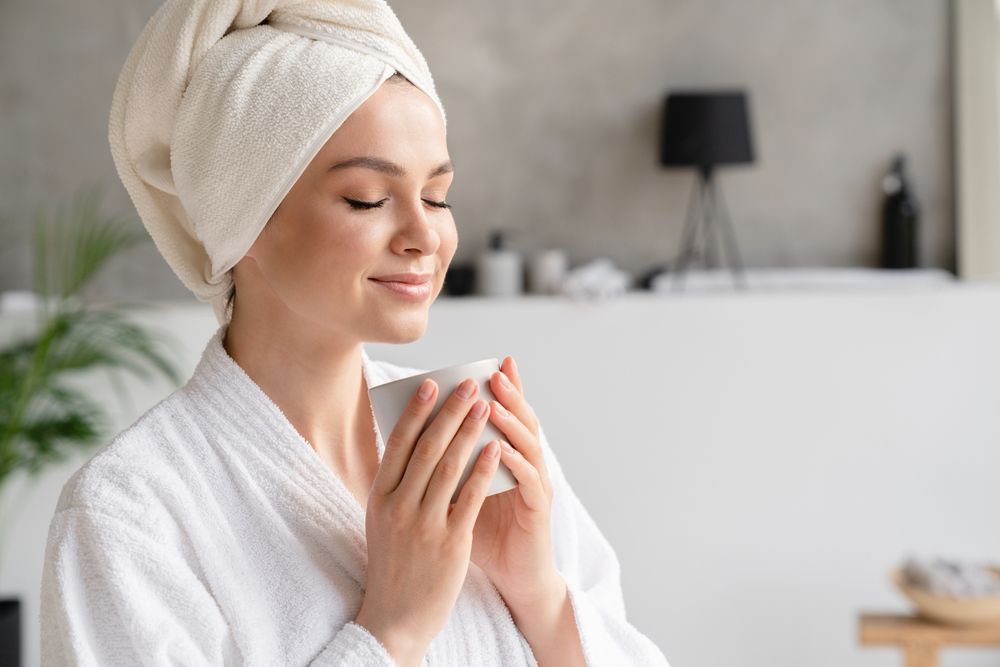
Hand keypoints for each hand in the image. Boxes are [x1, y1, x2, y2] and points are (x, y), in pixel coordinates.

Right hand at [356, 376, 500, 666]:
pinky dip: (484, 468)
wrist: (396, 615)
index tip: (432, 384)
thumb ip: (395, 483)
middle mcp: (398, 506)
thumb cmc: (393, 561)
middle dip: (450, 411)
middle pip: (427, 448)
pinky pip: (469, 497)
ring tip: (485, 405)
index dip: (416, 411)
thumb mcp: (382, 518)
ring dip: (469, 431)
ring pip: (450, 466)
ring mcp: (423, 524)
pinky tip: (496, 448)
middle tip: (469, 384)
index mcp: (378, 496)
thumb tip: (409, 440)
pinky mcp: (449, 542)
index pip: (398, 444)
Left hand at [469, 356, 561, 606]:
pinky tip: (500, 448)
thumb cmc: (482, 534)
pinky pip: (528, 481)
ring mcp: (536, 485)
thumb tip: (409, 440)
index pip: (507, 416)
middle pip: (521, 422)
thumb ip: (447, 467)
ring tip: (495, 402)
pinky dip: (514, 462)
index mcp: (508, 458)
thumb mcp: (460, 493)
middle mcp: (526, 465)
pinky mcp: (538, 509)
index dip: (504, 390)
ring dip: (512, 422)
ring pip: (528, 445)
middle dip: (510, 395)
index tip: (492, 362)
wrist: (512, 578)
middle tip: (495, 372)